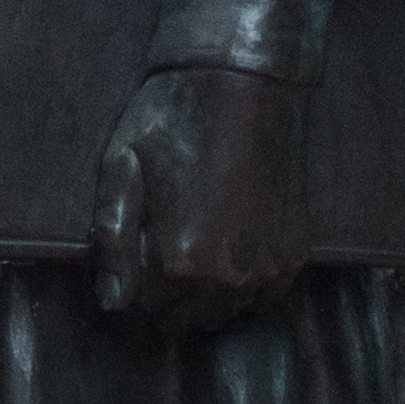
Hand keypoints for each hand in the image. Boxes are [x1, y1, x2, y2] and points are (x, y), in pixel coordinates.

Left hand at [91, 66, 310, 333]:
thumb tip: (111, 301)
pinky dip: (241, 288)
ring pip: (222, 314)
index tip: (129, 250)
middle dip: (161, 294)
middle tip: (154, 248)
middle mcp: (228, 278)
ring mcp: (266, 271)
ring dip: (200, 296)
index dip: (127, 281)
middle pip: (182, 318)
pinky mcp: (293, 259)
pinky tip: (226, 250)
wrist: (245, 85)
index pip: (141, 306)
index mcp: (180, 259)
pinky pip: (262, 300)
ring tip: (189, 246)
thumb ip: (112, 236)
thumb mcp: (122, 162)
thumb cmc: (175, 117)